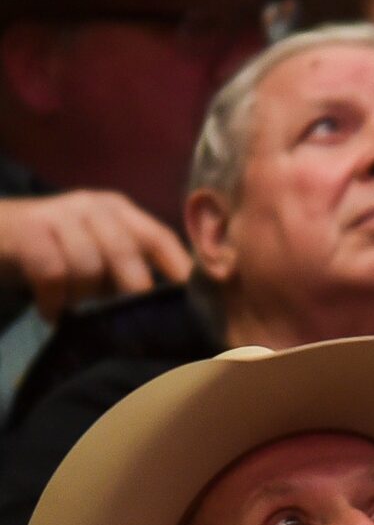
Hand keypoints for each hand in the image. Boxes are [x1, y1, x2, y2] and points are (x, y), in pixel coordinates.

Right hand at [0, 191, 190, 318]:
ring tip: (73, 307)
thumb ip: (125, 267)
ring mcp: (60, 216)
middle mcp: (94, 207)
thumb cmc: (52, 248)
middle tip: (126, 317)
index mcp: (119, 210)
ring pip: (90, 266)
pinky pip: (54, 273)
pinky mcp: (29, 233)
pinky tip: (52, 313)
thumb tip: (164, 305)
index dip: (181, 266)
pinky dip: (55, 300)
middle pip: (128, 252)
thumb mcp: (94, 251)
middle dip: (132, 290)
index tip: (194, 299)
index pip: (160, 236)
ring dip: (83, 295)